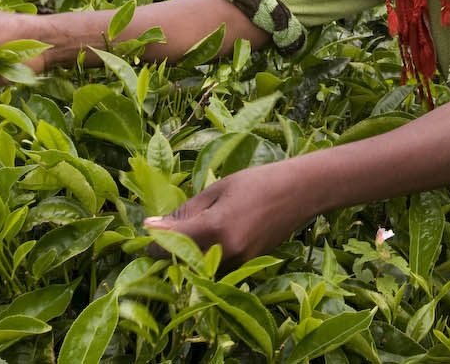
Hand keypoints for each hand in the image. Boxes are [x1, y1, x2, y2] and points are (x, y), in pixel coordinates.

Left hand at [145, 160, 310, 266]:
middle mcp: (224, 253)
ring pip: (197, 267)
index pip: (167, 246)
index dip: (151, 242)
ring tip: (187, 232)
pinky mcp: (247, 266)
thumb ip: (185, 211)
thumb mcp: (217, 189)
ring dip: (186, 255)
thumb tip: (152, 226)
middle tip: (163, 233)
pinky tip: (210, 237)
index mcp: (214, 229)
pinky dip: (206, 255)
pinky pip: (216, 266)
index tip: (147, 231)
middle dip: (167, 251)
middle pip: (179, 262)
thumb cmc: (258, 182)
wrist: (302, 192)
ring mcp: (237, 263)